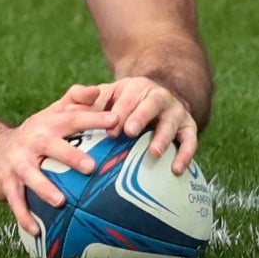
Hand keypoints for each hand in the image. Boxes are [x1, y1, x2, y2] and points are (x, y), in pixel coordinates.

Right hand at [0, 86, 111, 235]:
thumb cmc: (37, 134)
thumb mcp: (52, 114)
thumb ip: (75, 100)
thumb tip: (98, 89)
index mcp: (48, 123)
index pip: (74, 118)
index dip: (94, 118)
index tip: (116, 120)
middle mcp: (32, 140)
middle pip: (52, 146)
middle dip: (70, 156)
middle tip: (91, 167)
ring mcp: (18, 162)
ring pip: (30, 175)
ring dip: (44, 188)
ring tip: (60, 202)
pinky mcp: (6, 182)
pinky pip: (15, 200)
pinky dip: (24, 216)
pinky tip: (36, 231)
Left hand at [77, 74, 202, 174]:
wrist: (161, 97)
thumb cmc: (126, 102)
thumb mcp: (109, 95)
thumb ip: (89, 101)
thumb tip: (67, 112)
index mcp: (136, 87)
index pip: (127, 97)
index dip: (119, 112)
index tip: (110, 130)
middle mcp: (158, 96)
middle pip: (151, 104)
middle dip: (140, 117)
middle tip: (129, 133)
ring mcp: (176, 111)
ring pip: (172, 122)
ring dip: (163, 137)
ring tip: (153, 153)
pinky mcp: (189, 126)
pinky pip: (191, 140)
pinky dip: (186, 154)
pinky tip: (176, 170)